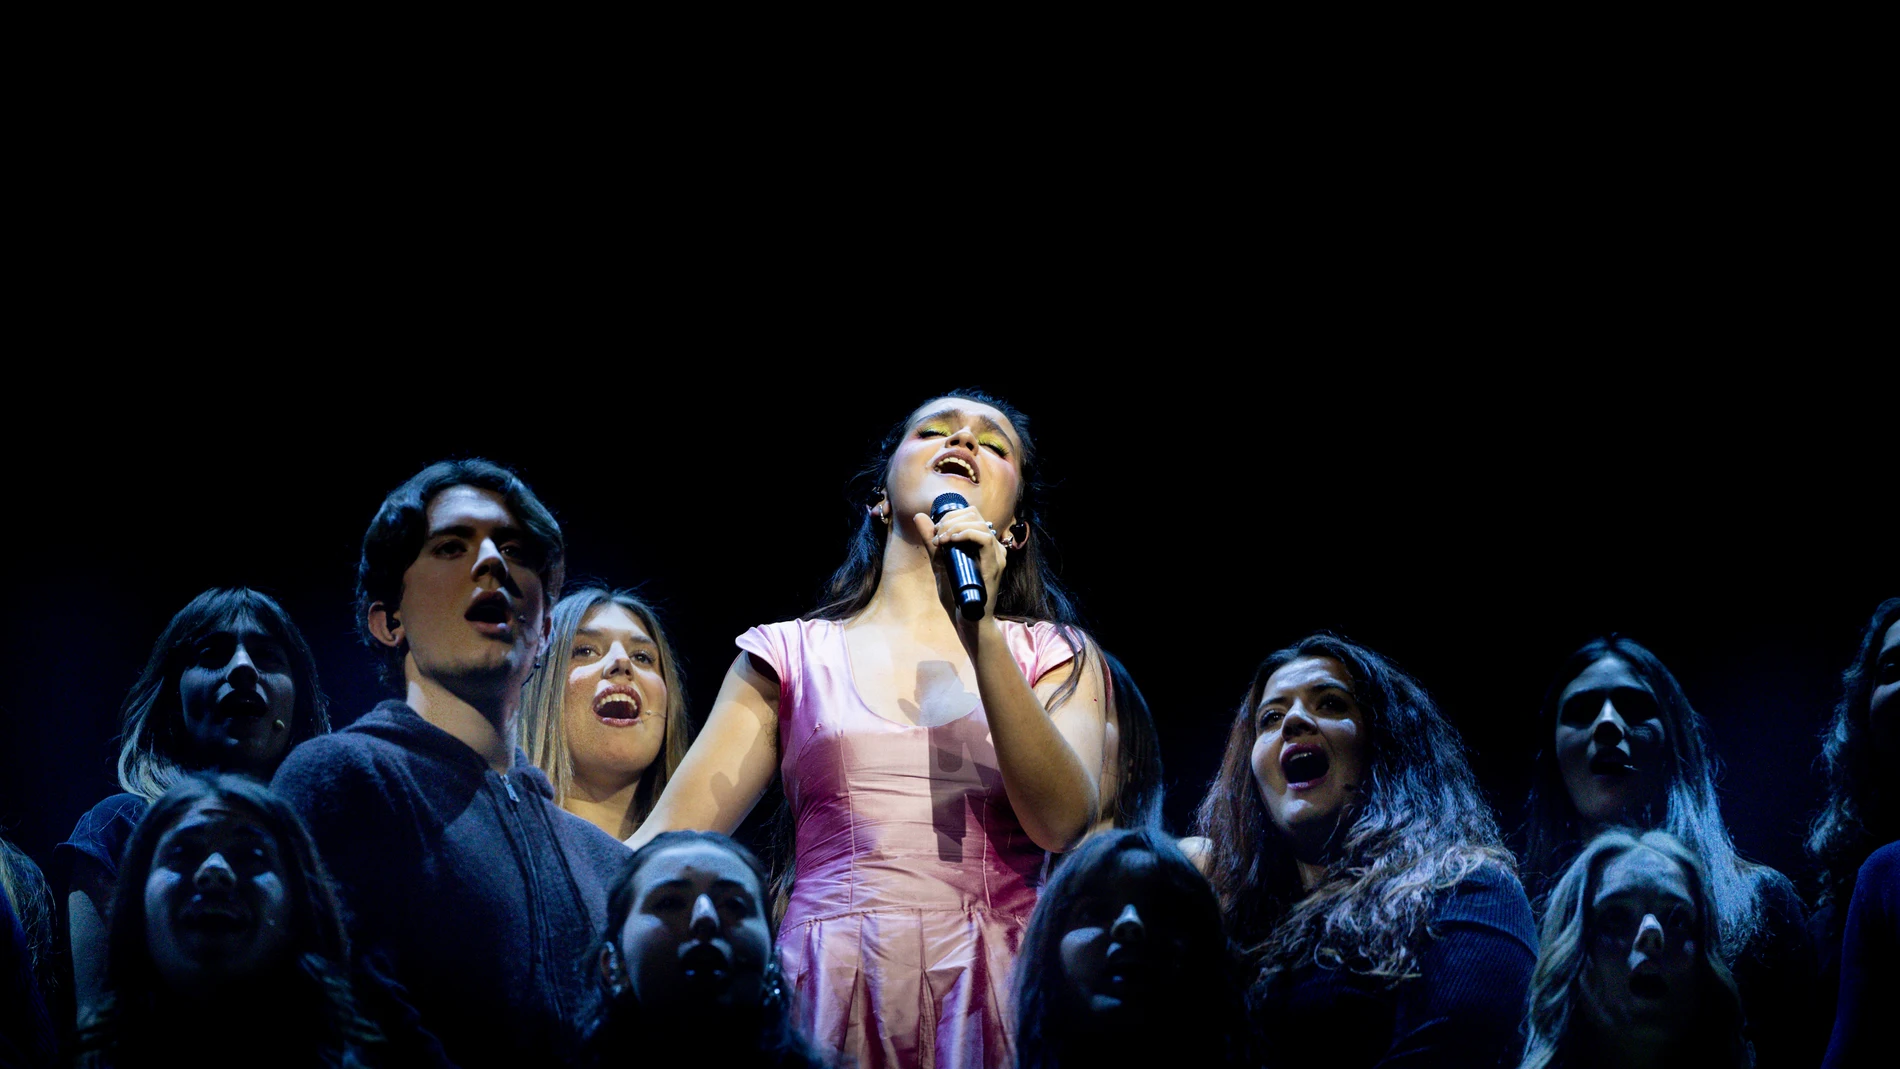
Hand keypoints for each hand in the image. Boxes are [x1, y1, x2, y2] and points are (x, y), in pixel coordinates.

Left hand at [911, 505, 1006, 622]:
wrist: (968, 621)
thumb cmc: (956, 596)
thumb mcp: (939, 563)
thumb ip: (930, 541)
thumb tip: (919, 516)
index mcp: (983, 544)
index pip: (971, 514)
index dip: (950, 516)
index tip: (935, 531)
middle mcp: (993, 547)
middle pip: (975, 514)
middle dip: (950, 519)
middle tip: (936, 537)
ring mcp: (996, 555)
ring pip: (979, 523)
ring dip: (954, 527)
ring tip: (941, 541)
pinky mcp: (995, 565)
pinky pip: (984, 539)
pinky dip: (965, 535)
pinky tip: (950, 542)